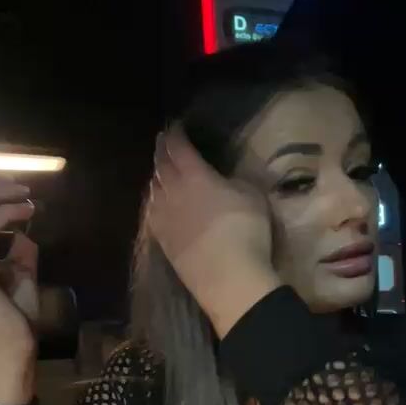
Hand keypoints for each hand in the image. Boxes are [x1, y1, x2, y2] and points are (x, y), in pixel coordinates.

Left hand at [147, 129, 280, 335]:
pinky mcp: (163, 240)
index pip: (179, 148)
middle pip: (161, 166)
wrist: (229, 277)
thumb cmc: (247, 231)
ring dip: (156, 177)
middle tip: (162, 143)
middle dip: (161, 151)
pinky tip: (155, 203)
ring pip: (153, 190)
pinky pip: (151, 214)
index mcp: (196, 175)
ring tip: (159, 172)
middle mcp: (174, 192)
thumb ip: (236, 181)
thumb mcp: (253, 196)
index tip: (175, 127)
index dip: (176, 135)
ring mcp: (165, 217)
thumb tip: (226, 179)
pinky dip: (152, 203)